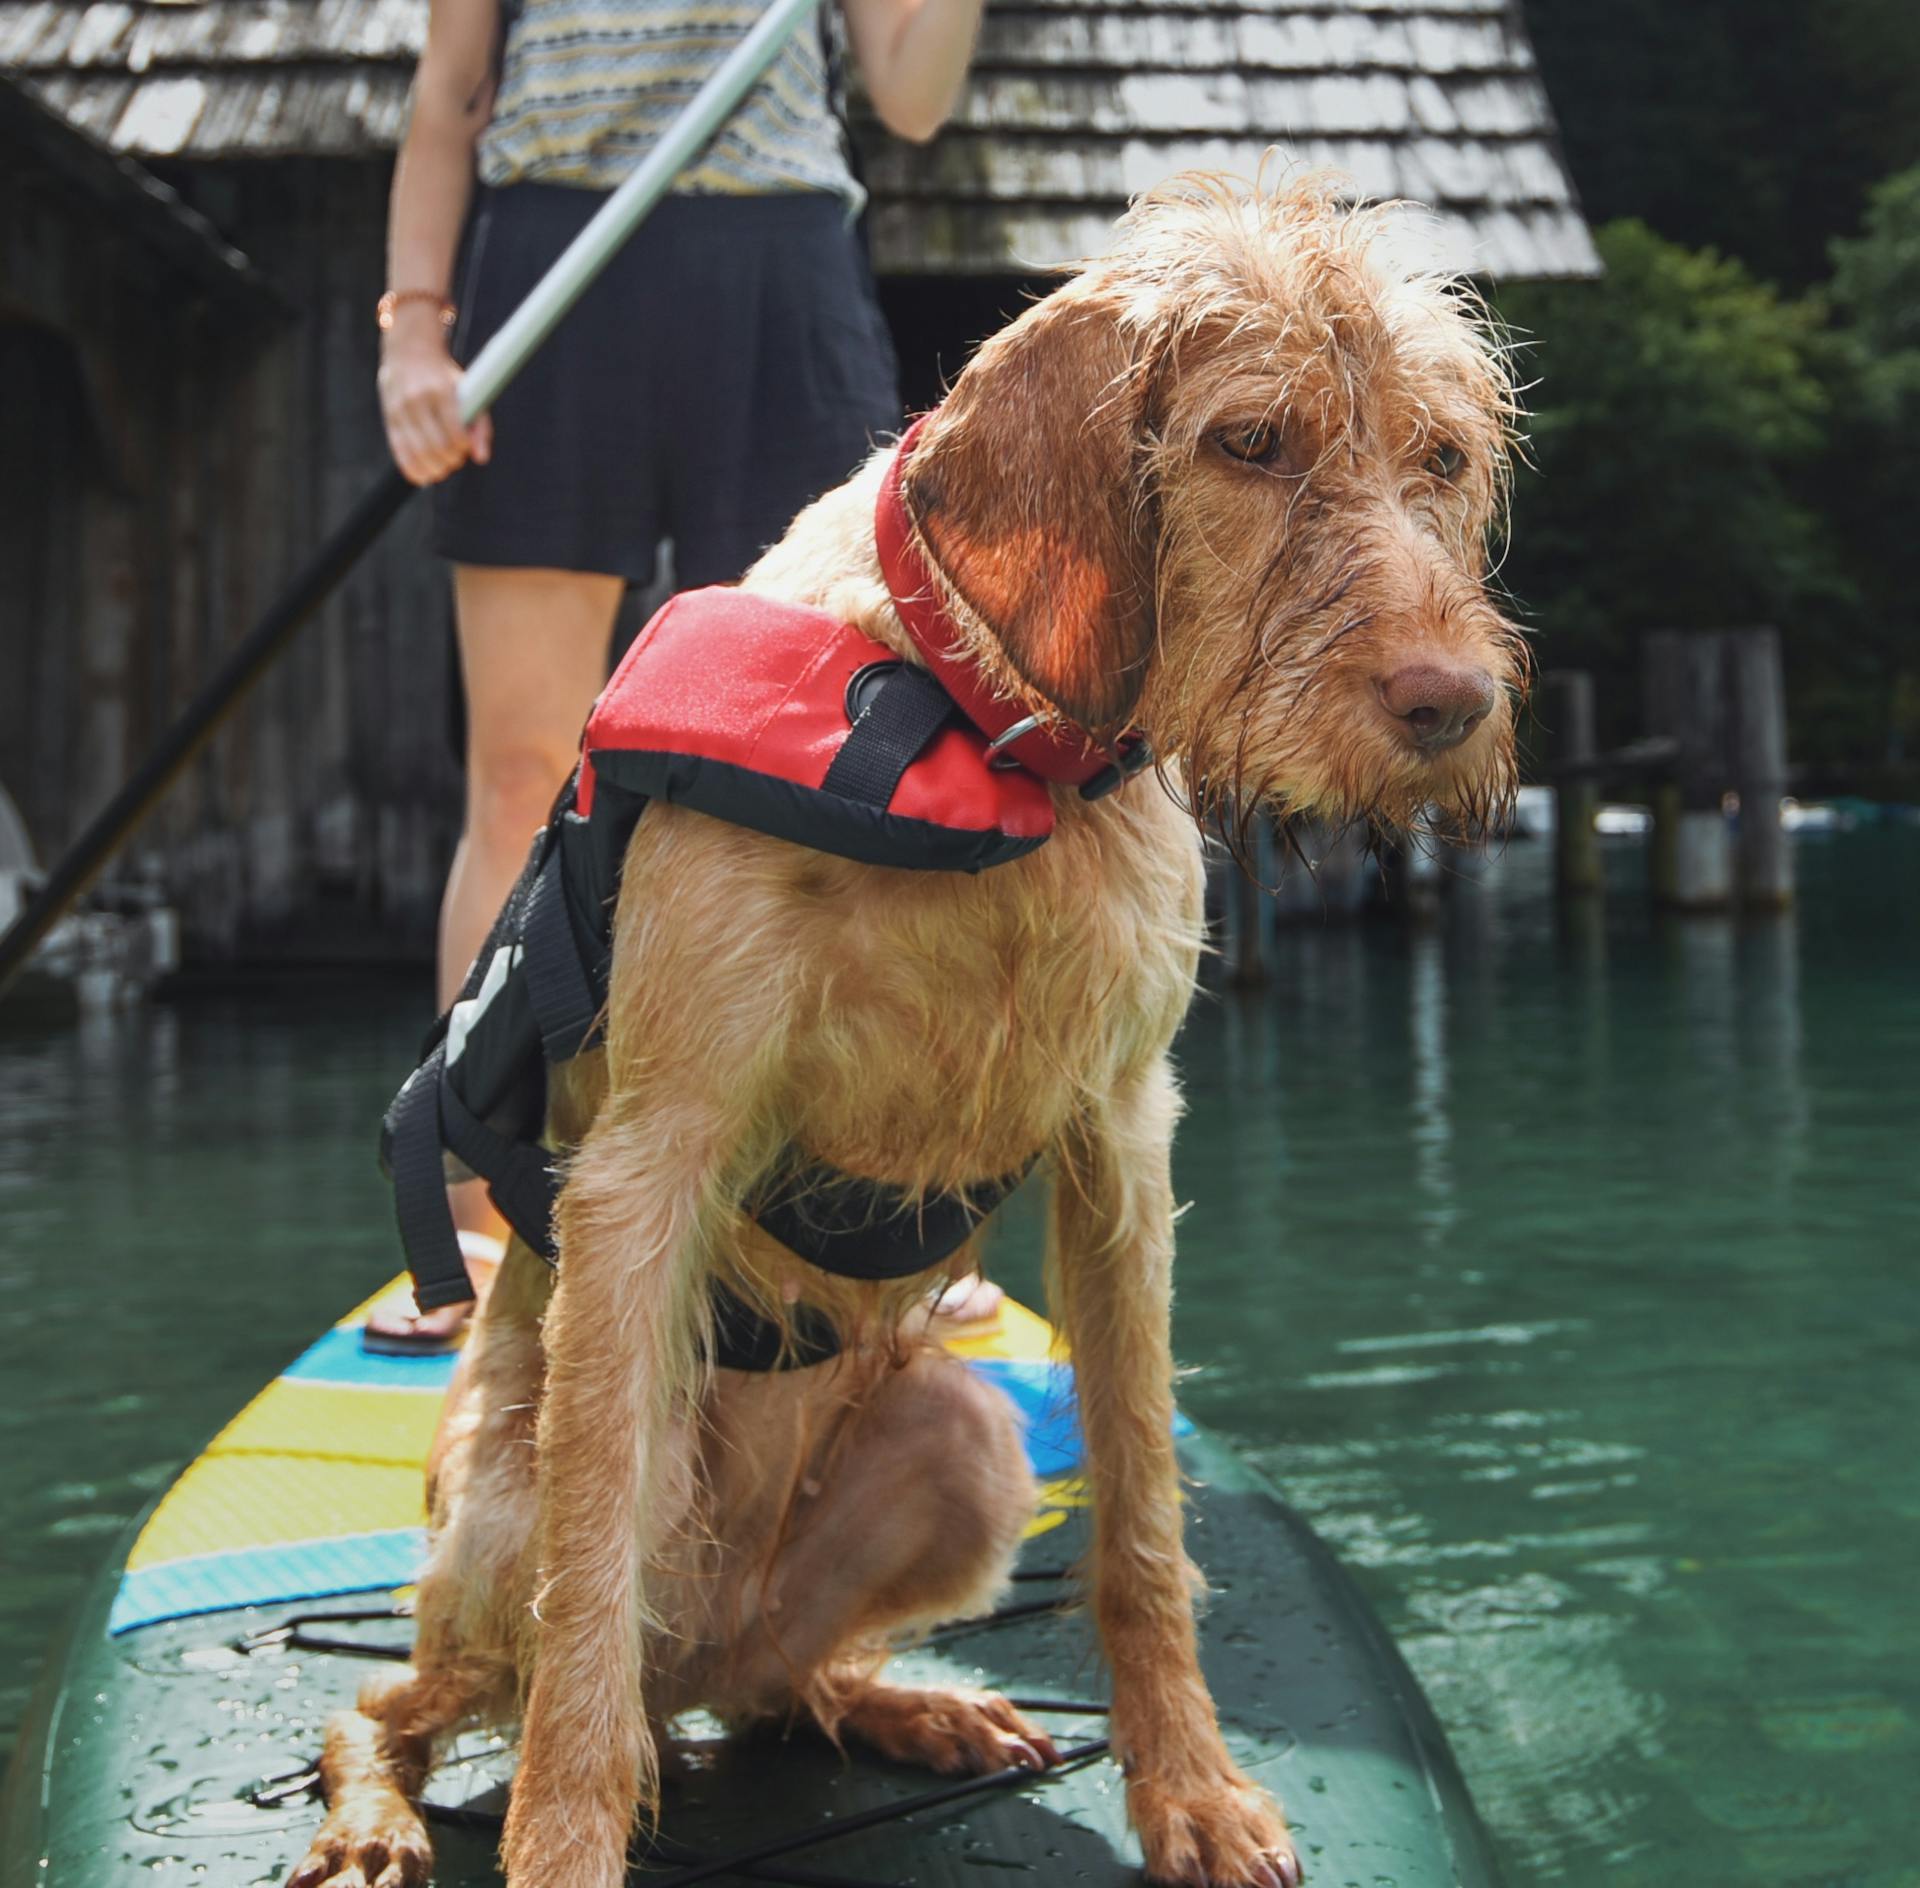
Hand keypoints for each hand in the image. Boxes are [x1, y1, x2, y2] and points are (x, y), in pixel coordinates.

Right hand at [378, 307, 492, 485]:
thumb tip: (481, 458)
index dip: (462, 448)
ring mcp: (400, 409)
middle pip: (437, 447)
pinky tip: (424, 475)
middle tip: (455, 458)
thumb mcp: (469, 393)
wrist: (409, 350)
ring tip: (443, 467)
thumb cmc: (446, 377)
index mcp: (441, 391)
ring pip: (418, 453)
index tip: (464, 445)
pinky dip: (413, 469)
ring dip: (435, 468)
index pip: (454, 434)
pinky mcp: (390, 418)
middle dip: (451, 460)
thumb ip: (480, 426)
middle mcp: (418, 400)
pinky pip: (399, 451)